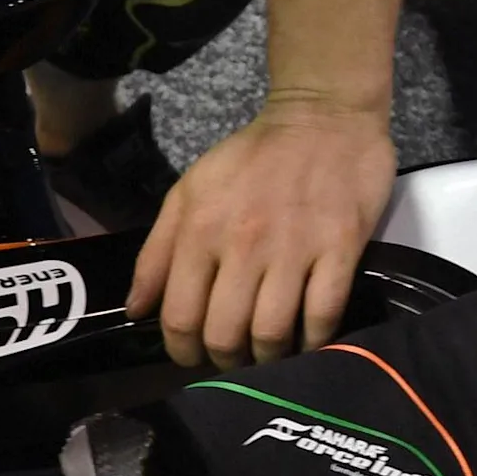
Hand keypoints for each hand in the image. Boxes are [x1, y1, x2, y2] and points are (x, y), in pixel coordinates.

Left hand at [127, 97, 394, 369]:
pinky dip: (312, 341)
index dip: (182, 351)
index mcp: (200, 230)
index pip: (180, 317)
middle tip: (233, 355)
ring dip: (267, 358)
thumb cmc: (252, 159)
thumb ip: (156, 253)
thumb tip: (135, 311)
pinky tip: (307, 340)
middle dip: (224, 359)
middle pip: (224, 335)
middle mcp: (243, 243)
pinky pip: (322, 316)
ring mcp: (294, 247)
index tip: (193, 355)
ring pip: (271, 334)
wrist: (323, 116)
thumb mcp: (189, 193)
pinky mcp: (341, 247)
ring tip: (267, 352)